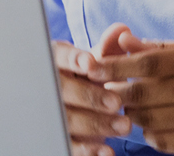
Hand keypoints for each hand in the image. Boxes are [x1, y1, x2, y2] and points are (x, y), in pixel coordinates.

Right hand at [53, 39, 130, 155]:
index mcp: (55, 61)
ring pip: (67, 119)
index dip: (74, 60)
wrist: (76, 107)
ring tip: (124, 126)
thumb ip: (108, 48)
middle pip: (63, 91)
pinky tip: (107, 151)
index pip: (59, 57)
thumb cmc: (86, 78)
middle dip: (90, 96)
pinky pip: (70, 146)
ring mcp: (51, 114)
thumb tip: (121, 30)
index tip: (92, 64)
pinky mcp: (59, 137)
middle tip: (117, 101)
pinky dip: (87, 150)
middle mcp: (49, 87)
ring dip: (96, 124)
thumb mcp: (97, 63)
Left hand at [101, 39, 173, 155]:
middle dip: (116, 93)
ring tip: (131, 105)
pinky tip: (156, 122)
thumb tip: (122, 41)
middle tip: (103, 89)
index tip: (91, 66)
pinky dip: (150, 132)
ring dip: (132, 113)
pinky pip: (162, 142)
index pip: (146, 64)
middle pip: (142, 95)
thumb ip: (163, 49)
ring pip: (147, 120)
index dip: (114, 66)